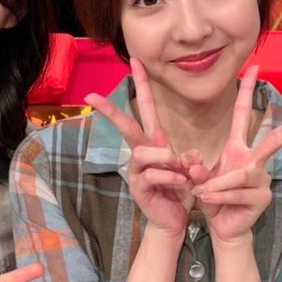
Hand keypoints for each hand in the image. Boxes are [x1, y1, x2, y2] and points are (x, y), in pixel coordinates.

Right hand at [85, 59, 192, 236]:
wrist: (174, 220)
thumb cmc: (180, 191)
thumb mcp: (190, 169)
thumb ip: (190, 158)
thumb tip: (188, 156)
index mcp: (155, 142)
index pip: (146, 108)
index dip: (142, 84)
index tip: (135, 61)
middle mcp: (142, 153)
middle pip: (125, 126)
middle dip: (110, 110)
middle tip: (91, 96)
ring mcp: (137, 171)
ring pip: (143, 152)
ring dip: (164, 158)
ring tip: (180, 171)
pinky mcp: (138, 188)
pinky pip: (152, 174)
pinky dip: (170, 177)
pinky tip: (180, 182)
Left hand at [190, 65, 281, 243]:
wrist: (222, 227)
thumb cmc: (213, 198)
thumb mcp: (199, 178)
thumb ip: (195, 167)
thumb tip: (194, 163)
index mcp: (238, 149)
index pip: (243, 114)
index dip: (248, 91)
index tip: (255, 67)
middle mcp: (254, 161)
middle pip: (276, 139)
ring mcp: (261, 179)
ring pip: (243, 174)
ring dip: (220, 182)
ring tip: (202, 191)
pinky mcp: (262, 198)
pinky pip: (240, 192)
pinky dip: (221, 195)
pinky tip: (208, 199)